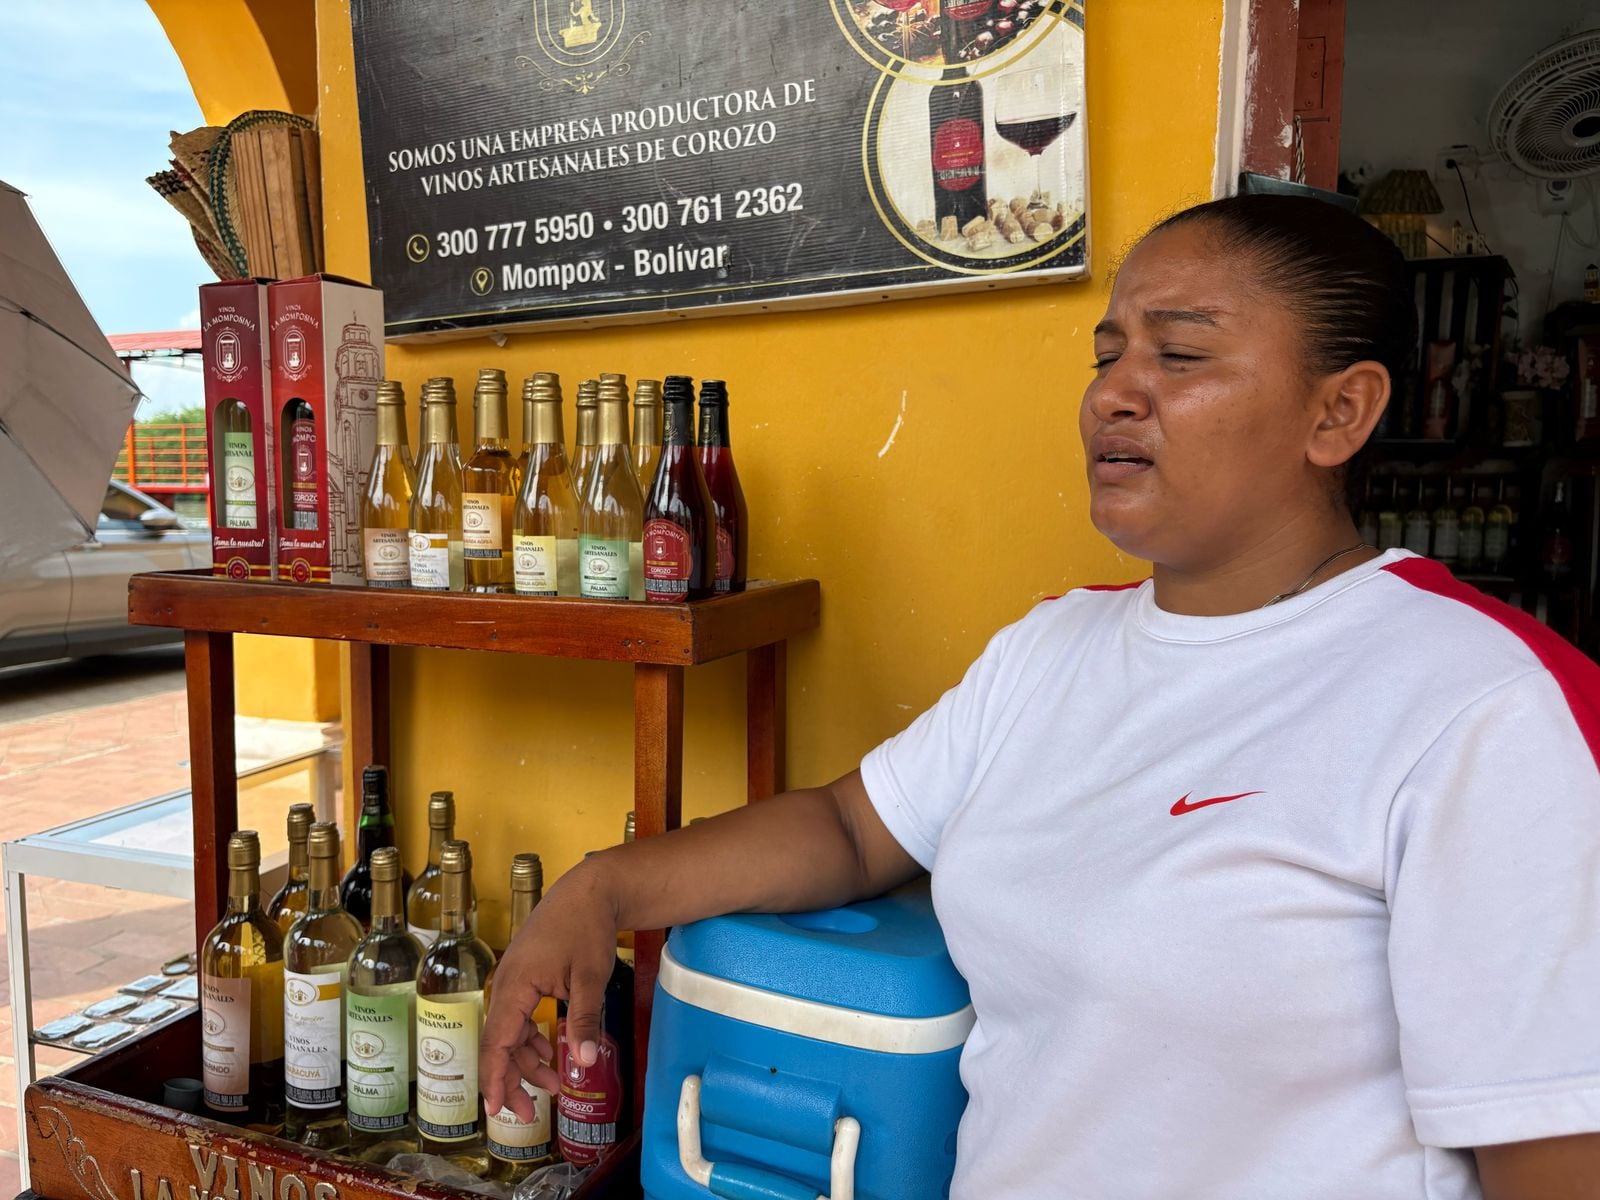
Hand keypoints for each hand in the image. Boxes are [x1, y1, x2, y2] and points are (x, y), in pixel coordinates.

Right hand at [480, 860, 618, 1122]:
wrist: (588, 890)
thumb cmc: (586, 929)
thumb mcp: (590, 977)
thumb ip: (585, 1020)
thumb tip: (585, 1062)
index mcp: (515, 985)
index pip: (497, 1042)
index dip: (495, 1079)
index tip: (495, 1111)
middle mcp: (505, 985)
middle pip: (499, 1043)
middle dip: (512, 1080)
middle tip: (529, 1113)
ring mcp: (513, 981)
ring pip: (510, 1033)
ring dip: (526, 1061)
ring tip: (552, 1086)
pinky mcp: (525, 978)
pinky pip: (519, 1018)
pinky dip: (531, 1040)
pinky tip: (549, 1054)